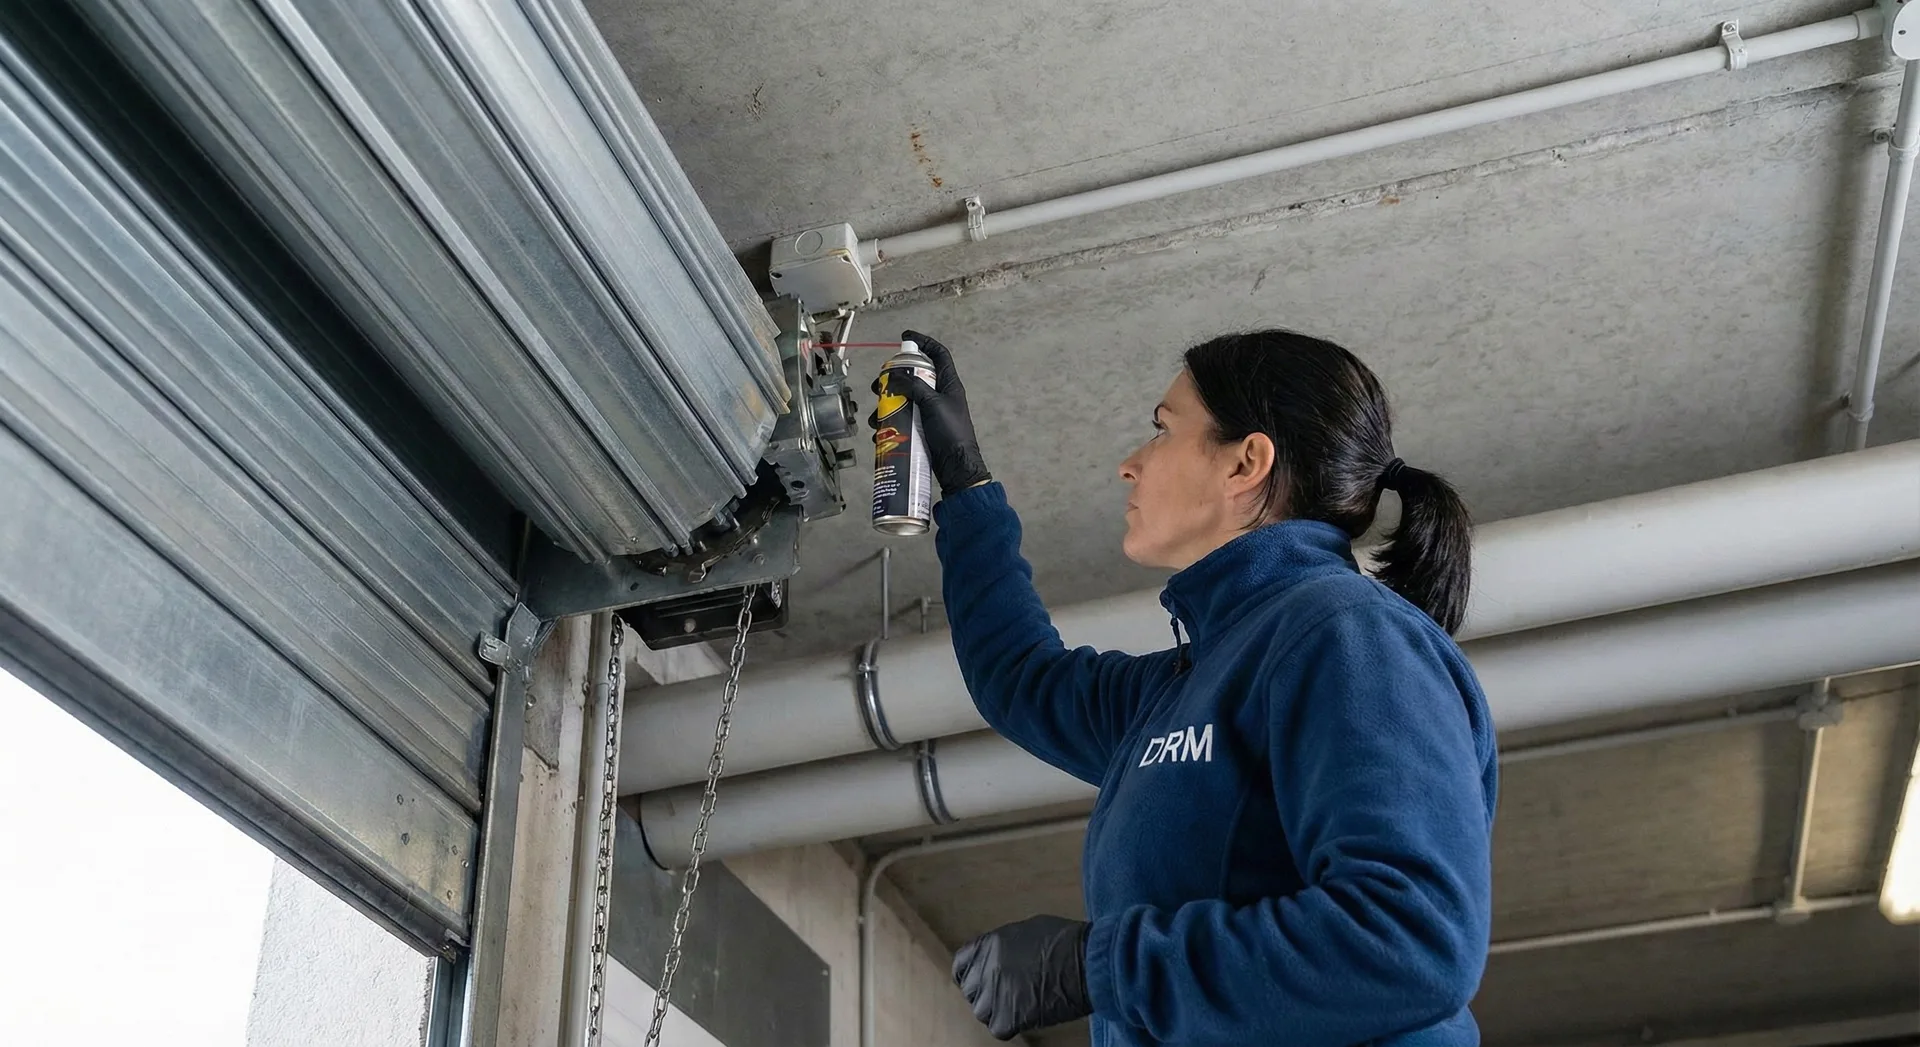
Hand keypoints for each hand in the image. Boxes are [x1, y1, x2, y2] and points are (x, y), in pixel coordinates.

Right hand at [866, 330, 991, 495]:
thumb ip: (915, 387)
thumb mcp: (933, 404)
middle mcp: (940, 395)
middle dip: (894, 380)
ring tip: (875, 417)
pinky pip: (903, 421)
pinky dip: (890, 425)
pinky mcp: (923, 430)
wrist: (957, 468)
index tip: (904, 337)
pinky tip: (880, 434)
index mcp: (949, 384)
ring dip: (887, 406)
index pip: (938, 354)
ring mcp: (931, 413)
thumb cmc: (950, 433)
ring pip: (904, 401)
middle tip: (878, 385)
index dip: (923, 342)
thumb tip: (895, 377)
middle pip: (914, 377)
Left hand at [952, 915, 1091, 1039]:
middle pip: (971, 990)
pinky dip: (1010, 1026)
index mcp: (990, 943)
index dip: (969, 975)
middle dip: (986, 994)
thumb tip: (999, 956)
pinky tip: (1026, 1016)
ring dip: (999, 1011)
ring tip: (1021, 1005)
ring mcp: (996, 992)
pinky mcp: (1009, 1016)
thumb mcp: (1028, 930)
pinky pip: (998, 1028)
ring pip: (982, 1012)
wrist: (1088, 961)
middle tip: (1006, 995)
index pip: (962, 964)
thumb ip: (1005, 945)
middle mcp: (987, 967)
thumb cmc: (1067, 942)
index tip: (978, 982)